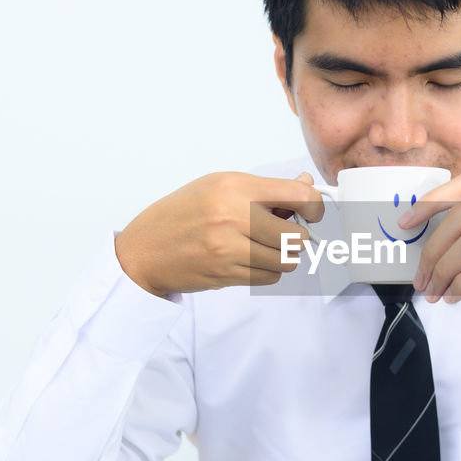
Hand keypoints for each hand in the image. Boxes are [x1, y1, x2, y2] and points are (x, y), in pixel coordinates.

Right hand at [113, 172, 324, 297]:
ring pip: (287, 261)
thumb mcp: (219, 186)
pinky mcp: (227, 273)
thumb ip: (265, 188)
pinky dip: (268, 270)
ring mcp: (230, 248)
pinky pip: (270, 276)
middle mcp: (234, 216)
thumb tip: (306, 184)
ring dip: (283, 256)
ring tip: (264, 246)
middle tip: (284, 232)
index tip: (312, 212)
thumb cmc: (182, 213)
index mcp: (235, 187)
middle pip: (298, 236)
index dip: (316, 206)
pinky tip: (251, 259)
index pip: (299, 195)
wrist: (144, 249)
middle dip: (297, 237)